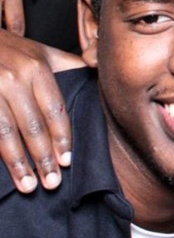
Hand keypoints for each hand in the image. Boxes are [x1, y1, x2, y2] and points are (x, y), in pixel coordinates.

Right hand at [0, 29, 81, 191]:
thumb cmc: (11, 51)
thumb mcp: (41, 52)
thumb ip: (70, 65)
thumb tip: (99, 70)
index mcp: (37, 68)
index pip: (55, 109)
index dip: (62, 137)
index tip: (68, 161)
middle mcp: (14, 78)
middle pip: (33, 126)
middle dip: (43, 157)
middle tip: (53, 183)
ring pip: (7, 133)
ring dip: (19, 163)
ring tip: (29, 186)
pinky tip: (5, 170)